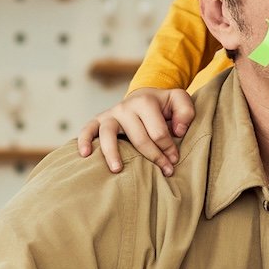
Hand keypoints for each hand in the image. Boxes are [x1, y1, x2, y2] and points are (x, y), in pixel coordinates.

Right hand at [75, 87, 195, 174]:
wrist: (143, 97)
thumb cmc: (163, 105)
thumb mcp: (179, 101)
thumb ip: (185, 112)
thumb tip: (177, 131)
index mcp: (146, 102)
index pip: (158, 133)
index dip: (169, 149)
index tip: (174, 160)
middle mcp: (126, 106)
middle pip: (138, 138)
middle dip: (153, 157)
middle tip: (165, 171)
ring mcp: (110, 114)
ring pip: (108, 134)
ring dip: (112, 153)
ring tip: (117, 170)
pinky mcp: (98, 120)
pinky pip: (87, 129)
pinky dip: (83, 140)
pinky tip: (84, 155)